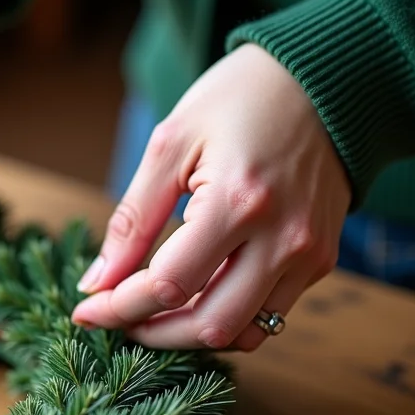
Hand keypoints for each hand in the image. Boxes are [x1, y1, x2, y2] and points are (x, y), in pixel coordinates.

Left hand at [72, 44, 351, 350]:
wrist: (329, 80)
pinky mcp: (321, 260)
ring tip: (150, 316)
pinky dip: (225, 319)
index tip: (85, 310)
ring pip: (243, 334)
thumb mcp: (171, 144)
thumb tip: (96, 283)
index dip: (119, 307)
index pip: (168, 286)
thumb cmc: (241, 98)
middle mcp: (282, 239)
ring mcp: (308, 255)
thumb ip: (132, 220)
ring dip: (189, 335)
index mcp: (239, 203)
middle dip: (152, 333)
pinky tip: (192, 299)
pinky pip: (269, 316)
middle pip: (208, 326)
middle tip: (116, 319)